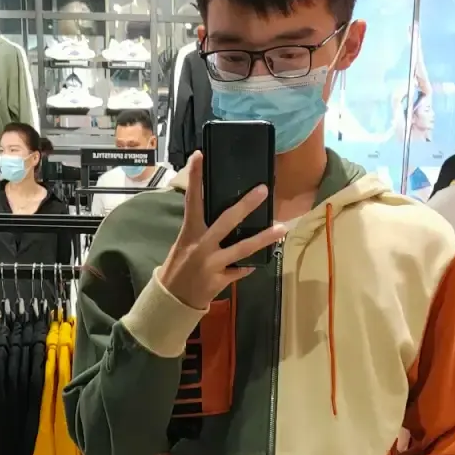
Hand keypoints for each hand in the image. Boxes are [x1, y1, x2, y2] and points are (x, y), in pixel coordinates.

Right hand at [158, 152, 284, 311]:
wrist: (173, 299)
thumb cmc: (179, 266)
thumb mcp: (185, 242)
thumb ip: (202, 228)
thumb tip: (225, 214)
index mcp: (190, 232)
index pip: (192, 200)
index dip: (195, 178)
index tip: (199, 155)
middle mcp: (201, 246)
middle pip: (226, 221)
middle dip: (246, 206)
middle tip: (263, 190)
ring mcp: (211, 264)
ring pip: (242, 248)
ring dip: (263, 238)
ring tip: (281, 228)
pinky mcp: (219, 281)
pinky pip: (240, 270)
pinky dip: (248, 265)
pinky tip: (257, 261)